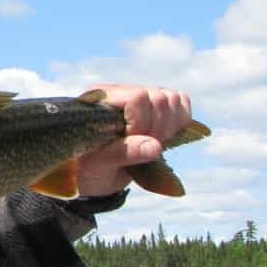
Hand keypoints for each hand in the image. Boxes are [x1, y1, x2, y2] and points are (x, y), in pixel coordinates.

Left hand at [76, 84, 194, 196]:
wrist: (90, 174)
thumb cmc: (86, 168)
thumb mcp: (97, 164)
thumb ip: (123, 153)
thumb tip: (155, 147)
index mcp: (100, 100)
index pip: (138, 98)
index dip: (142, 124)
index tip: (130, 145)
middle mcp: (120, 92)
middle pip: (159, 98)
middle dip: (157, 130)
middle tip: (141, 150)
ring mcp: (139, 98)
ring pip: (172, 99)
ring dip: (168, 127)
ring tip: (149, 144)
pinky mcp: (154, 108)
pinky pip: (180, 105)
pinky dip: (178, 123)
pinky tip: (162, 138)